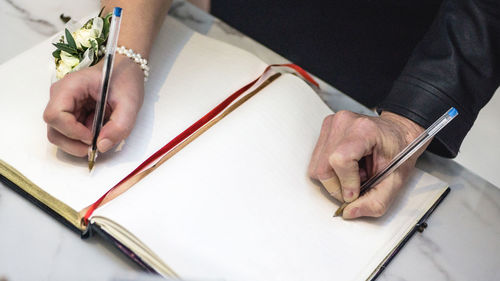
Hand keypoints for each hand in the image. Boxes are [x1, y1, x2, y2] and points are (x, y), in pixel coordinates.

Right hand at [43, 56, 143, 156]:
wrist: (125, 71)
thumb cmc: (124, 80)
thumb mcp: (130, 103)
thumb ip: (119, 125)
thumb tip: (102, 146)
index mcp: (71, 86)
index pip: (55, 115)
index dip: (72, 131)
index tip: (92, 137)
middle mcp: (61, 96)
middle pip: (54, 129)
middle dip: (74, 143)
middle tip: (97, 145)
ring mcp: (64, 106)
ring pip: (59, 135)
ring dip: (79, 143)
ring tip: (100, 136)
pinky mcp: (71, 114)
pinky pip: (69, 134)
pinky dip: (83, 139)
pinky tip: (99, 131)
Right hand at [308, 110, 426, 218]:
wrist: (398, 132)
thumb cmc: (400, 150)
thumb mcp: (396, 180)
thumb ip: (376, 202)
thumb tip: (350, 212)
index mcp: (364, 130)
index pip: (340, 160)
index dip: (346, 183)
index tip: (355, 192)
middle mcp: (343, 123)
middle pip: (323, 167)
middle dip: (338, 186)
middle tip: (357, 184)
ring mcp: (332, 125)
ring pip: (316, 167)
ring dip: (335, 179)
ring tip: (354, 173)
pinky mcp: (325, 130)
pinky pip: (317, 160)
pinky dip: (331, 170)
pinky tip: (347, 166)